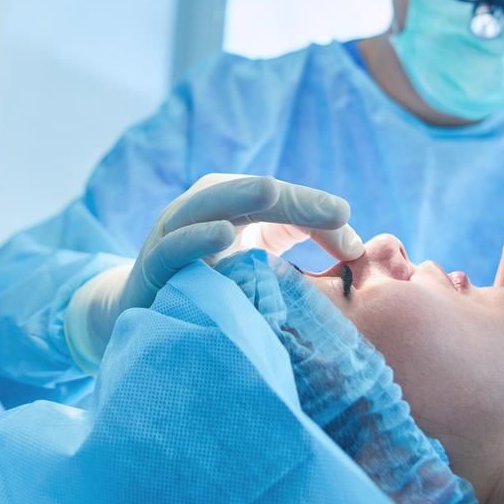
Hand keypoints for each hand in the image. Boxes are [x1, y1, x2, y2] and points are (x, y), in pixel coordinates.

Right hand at [65, 174, 363, 369]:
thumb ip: (303, 244)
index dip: (315, 212)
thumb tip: (357, 248)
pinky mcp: (152, 265)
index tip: (352, 236)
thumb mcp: (259, 258)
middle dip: (290, 198)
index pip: (278, 201)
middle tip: (333, 208)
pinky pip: (173, 249)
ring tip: (269, 191)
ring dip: (235, 198)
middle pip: (245, 194)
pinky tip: (221, 235)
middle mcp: (199, 209)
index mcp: (228, 203)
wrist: (146, 312)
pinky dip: (195, 238)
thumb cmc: (211, 281)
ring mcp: (172, 234)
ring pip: (202, 208)